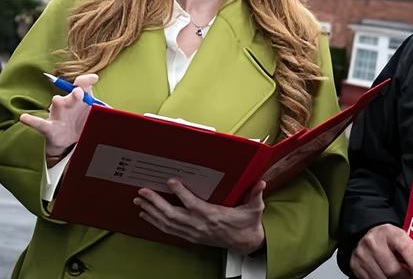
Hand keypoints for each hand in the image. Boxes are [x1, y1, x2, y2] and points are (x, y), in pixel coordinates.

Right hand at [20, 74, 98, 157]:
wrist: (68, 140)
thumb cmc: (82, 121)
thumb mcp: (96, 115)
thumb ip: (106, 111)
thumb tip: (124, 113)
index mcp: (80, 99)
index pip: (83, 85)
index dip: (87, 80)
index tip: (93, 79)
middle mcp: (68, 103)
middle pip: (71, 94)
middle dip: (75, 93)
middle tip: (79, 92)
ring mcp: (58, 114)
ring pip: (57, 105)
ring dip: (58, 102)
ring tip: (57, 100)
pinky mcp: (49, 127)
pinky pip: (39, 123)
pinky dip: (32, 120)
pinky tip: (25, 117)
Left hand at [134, 179, 266, 253]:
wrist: (246, 243)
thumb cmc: (248, 223)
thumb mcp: (255, 208)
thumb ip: (255, 195)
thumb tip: (261, 183)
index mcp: (214, 216)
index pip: (194, 205)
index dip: (181, 193)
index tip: (170, 181)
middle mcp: (200, 226)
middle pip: (173, 215)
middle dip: (156, 203)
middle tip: (142, 192)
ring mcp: (194, 233)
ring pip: (168, 224)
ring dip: (152, 213)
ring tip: (139, 202)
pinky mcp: (191, 237)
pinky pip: (169, 231)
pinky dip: (156, 223)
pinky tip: (147, 216)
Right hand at [351, 223, 412, 278]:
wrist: (366, 233)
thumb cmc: (388, 238)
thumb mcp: (401, 237)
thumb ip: (411, 250)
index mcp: (389, 232)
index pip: (406, 249)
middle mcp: (374, 242)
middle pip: (393, 271)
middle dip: (405, 278)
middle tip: (411, 277)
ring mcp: (363, 255)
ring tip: (399, 276)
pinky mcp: (355, 265)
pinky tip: (386, 275)